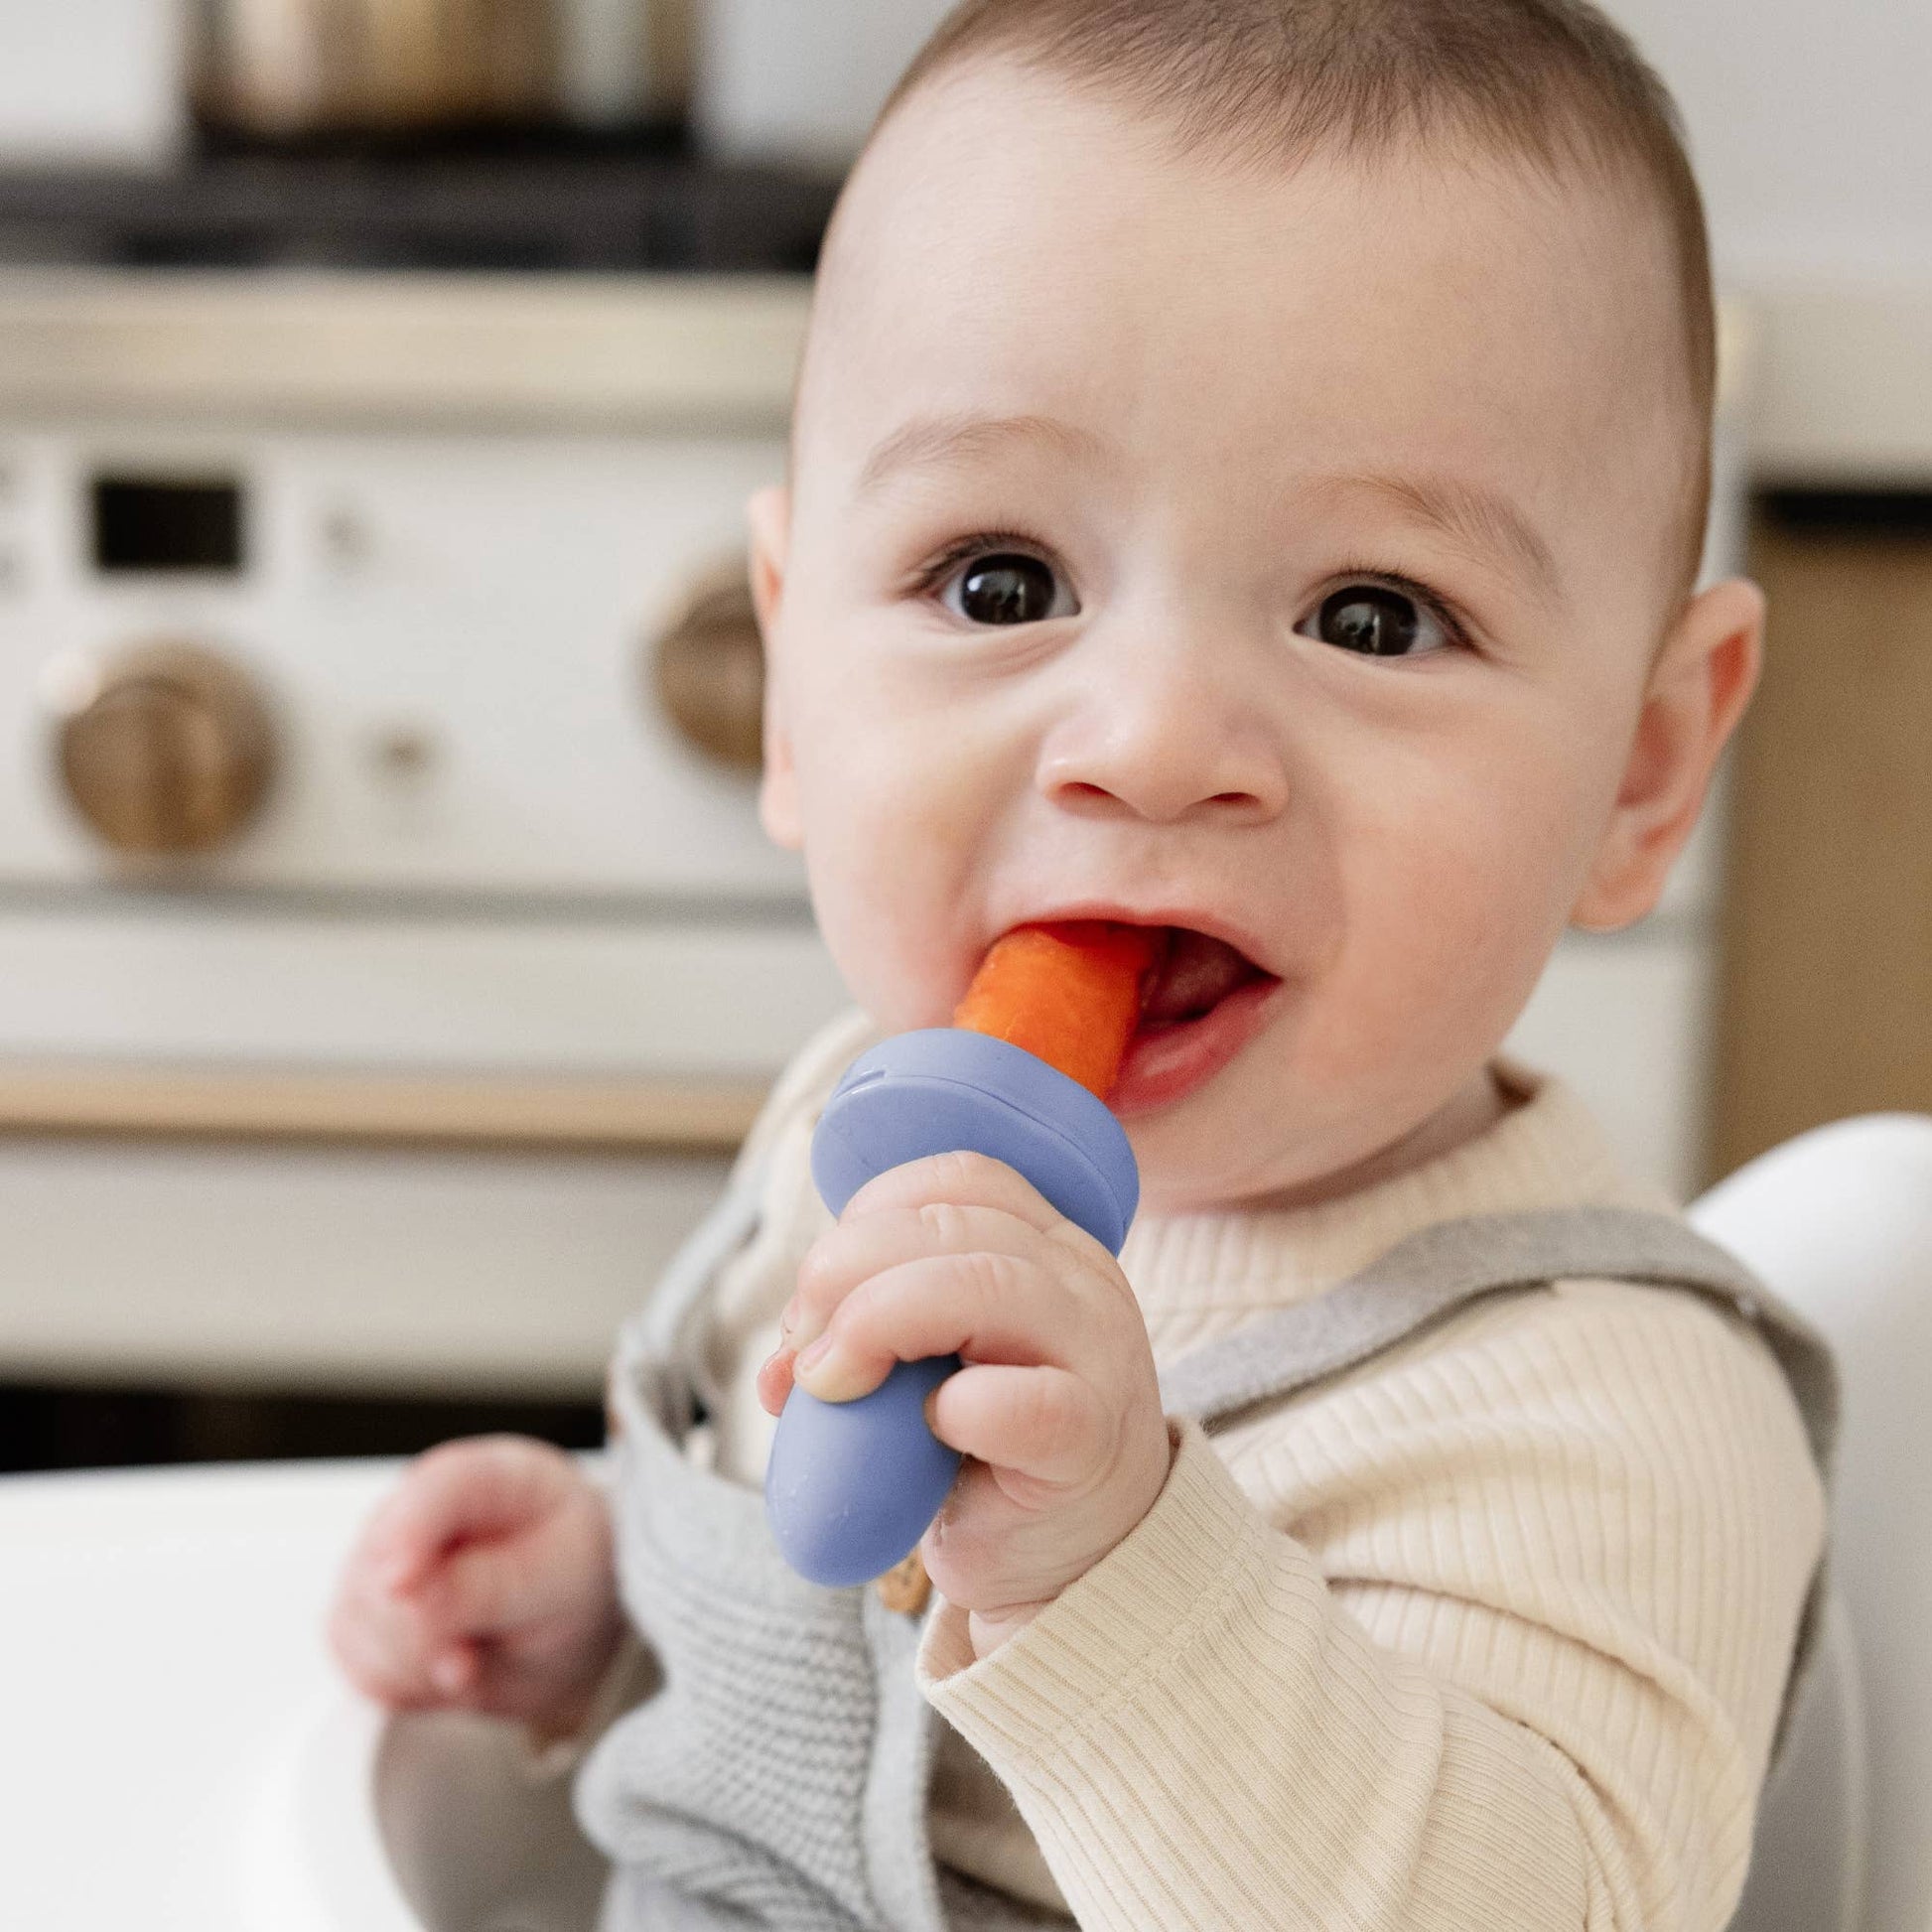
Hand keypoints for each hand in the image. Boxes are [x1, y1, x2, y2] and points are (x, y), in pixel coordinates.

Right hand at [327, 1434, 624, 1739]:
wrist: (564, 1628)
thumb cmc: (570, 1577)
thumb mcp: (564, 1580)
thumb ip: (495, 1586)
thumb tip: (420, 1599)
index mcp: (486, 1477)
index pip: (436, 1489)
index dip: (411, 1532)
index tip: (399, 1584)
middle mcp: (420, 1509)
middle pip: (379, 1567)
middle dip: (423, 1632)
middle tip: (469, 1661)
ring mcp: (381, 1560)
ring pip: (360, 1624)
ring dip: (415, 1666)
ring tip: (471, 1660)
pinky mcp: (363, 1617)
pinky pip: (358, 1666)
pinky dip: (402, 1687)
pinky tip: (444, 1672)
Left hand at [759, 1151, 1174, 1657]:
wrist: (1072, 1562)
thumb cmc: (989, 1457)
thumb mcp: (923, 1374)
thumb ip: (864, 1342)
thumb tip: (782, 1365)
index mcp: (1047, 1246)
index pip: (958, 1178)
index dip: (868, 1215)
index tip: (821, 1294)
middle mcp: (1081, 1282)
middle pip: (951, 1224)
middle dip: (845, 1274)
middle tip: (807, 1355)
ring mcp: (1098, 1356)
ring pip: (987, 1285)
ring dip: (878, 1323)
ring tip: (835, 1386)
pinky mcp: (1092, 1444)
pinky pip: (1027, 1404)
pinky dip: (957, 1408)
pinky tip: (931, 1428)